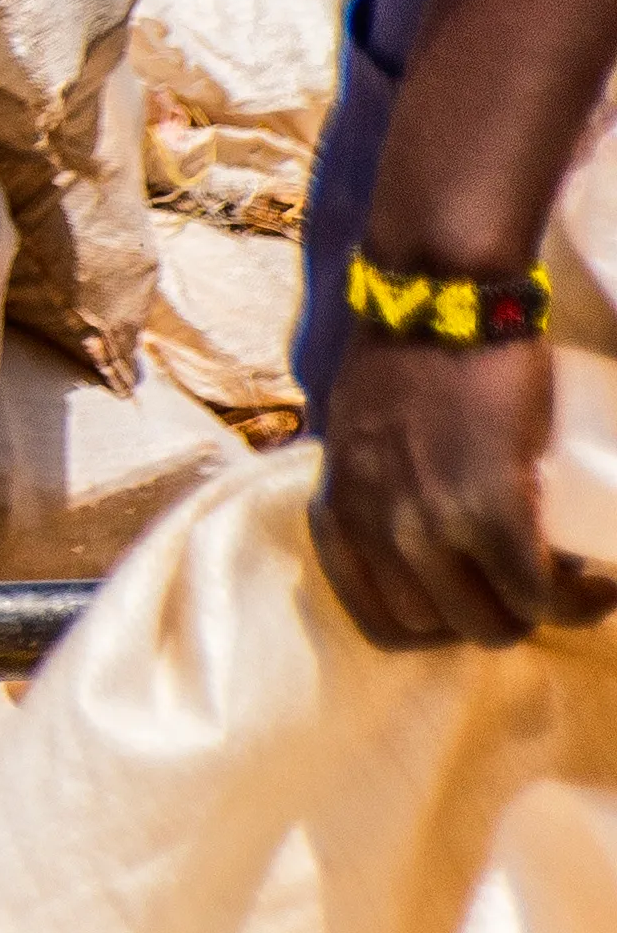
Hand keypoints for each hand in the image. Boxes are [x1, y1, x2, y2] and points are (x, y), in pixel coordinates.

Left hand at [313, 325, 602, 647]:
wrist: (439, 301)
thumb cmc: (405, 355)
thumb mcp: (359, 438)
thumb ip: (372, 481)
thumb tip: (405, 512)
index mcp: (340, 515)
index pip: (380, 620)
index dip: (439, 628)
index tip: (479, 602)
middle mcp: (374, 529)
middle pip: (437, 631)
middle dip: (492, 621)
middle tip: (535, 591)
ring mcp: (428, 523)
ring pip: (491, 623)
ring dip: (540, 618)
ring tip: (574, 590)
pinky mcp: (489, 506)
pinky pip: (535, 590)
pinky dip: (575, 601)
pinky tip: (598, 585)